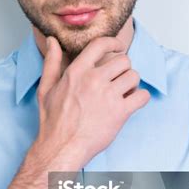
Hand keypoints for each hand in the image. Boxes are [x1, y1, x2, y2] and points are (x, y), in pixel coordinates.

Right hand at [7, 35, 150, 188]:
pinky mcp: (120, 112)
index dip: (114, 43)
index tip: (118, 47)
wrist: (61, 147)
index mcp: (77, 71)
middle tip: (118, 79)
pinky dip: (140, 98)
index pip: (101, 45)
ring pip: (134, 76)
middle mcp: (94, 80)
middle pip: (123, 61)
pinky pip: (142, 96)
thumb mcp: (46, 88)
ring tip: (123, 93)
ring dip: (132, 84)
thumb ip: (52, 62)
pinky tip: (131, 103)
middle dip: (123, 69)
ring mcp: (108, 96)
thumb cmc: (52, 121)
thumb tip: (52, 41)